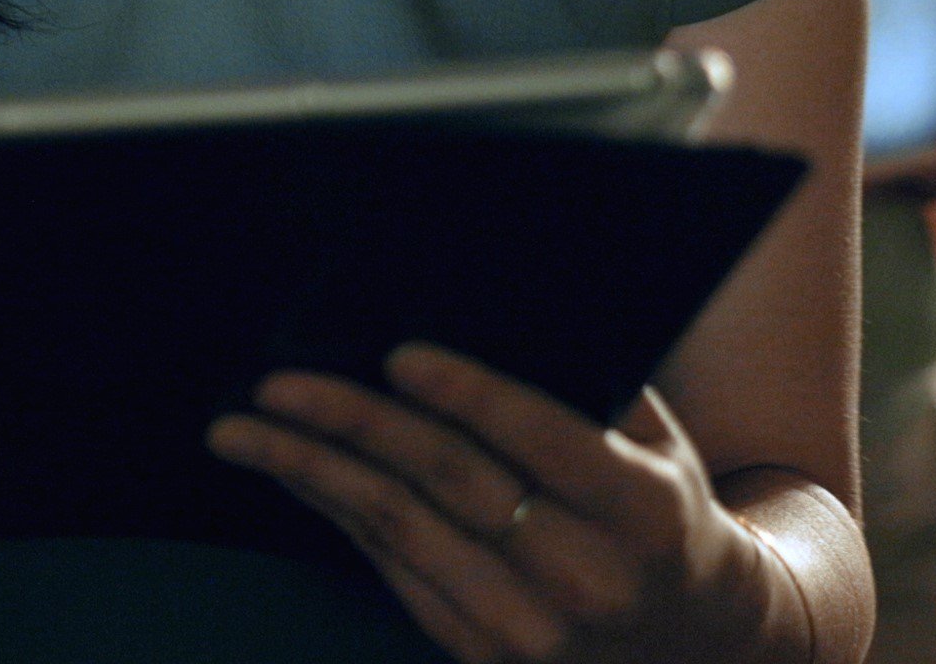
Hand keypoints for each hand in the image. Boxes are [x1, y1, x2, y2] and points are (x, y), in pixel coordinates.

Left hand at [209, 343, 801, 663]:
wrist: (692, 641)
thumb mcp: (660, 448)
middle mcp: (583, 578)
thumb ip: (591, 386)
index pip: (539, 440)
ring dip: (312, 474)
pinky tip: (294, 472)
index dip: (466, 394)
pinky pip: (392, 571)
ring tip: (243, 430)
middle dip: (353, 425)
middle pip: (448, 485)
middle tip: (278, 383)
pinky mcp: (481, 657)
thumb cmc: (662, 514)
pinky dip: (337, 515)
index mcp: (640, 511)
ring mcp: (527, 631)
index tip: (397, 353)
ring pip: (400, 533)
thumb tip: (491, 306)